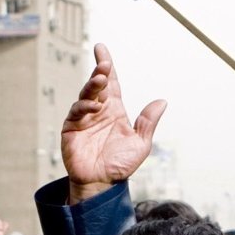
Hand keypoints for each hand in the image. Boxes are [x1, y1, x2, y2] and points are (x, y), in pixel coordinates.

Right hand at [61, 45, 165, 200]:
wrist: (102, 184)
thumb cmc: (120, 165)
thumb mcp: (140, 143)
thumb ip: (148, 122)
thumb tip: (162, 101)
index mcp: (114, 110)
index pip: (111, 83)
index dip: (107, 67)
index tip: (102, 49)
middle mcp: (98, 111)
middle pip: (98, 85)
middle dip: (100, 71)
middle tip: (104, 62)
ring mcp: (84, 118)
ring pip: (86, 95)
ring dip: (92, 85)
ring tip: (100, 79)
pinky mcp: (71, 128)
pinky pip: (77, 112)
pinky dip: (85, 107)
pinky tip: (95, 107)